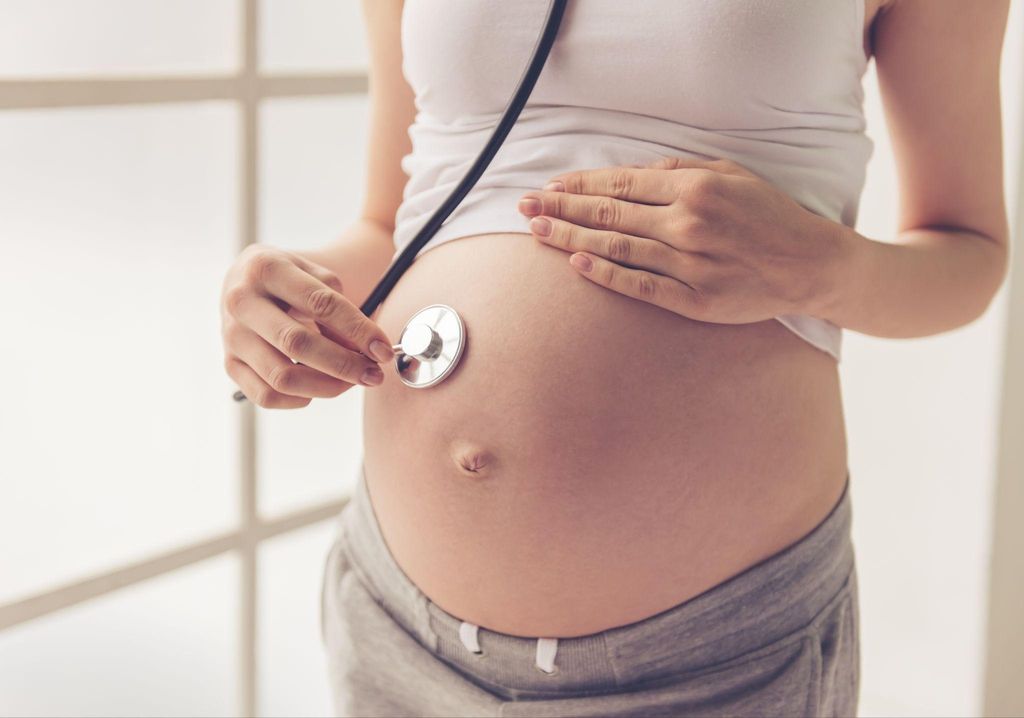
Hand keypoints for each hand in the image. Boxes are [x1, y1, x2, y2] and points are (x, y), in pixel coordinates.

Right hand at [220, 245, 393, 407]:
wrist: (250, 280)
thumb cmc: (291, 278)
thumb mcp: (317, 275)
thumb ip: (341, 308)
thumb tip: (364, 352)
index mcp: (266, 267)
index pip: (321, 304)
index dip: (358, 330)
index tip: (384, 350)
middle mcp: (241, 301)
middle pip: (298, 344)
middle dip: (345, 364)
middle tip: (373, 374)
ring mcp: (230, 335)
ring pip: (281, 377)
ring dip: (326, 386)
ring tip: (351, 381)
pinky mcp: (230, 363)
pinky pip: (266, 395)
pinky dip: (300, 398)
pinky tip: (319, 386)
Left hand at [517, 157, 847, 323]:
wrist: (809, 263)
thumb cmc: (769, 213)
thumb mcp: (731, 173)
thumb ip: (678, 170)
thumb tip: (629, 173)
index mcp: (695, 187)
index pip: (621, 185)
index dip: (580, 187)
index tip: (550, 188)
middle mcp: (688, 223)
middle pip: (610, 216)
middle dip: (562, 211)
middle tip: (525, 208)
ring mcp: (690, 264)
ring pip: (618, 250)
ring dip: (572, 241)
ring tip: (537, 233)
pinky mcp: (695, 299)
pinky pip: (640, 287)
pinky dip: (606, 276)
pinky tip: (576, 267)